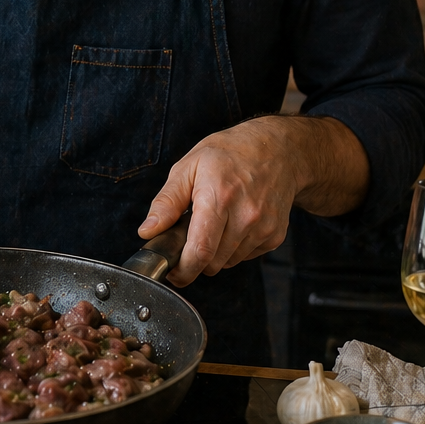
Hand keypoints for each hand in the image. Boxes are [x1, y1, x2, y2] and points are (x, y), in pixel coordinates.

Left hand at [136, 115, 367, 285]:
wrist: (278, 150)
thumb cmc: (228, 154)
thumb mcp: (188, 167)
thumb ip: (166, 202)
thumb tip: (147, 232)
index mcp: (219, 196)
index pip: (200, 250)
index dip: (183, 270)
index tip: (172, 273)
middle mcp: (246, 215)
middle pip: (213, 263)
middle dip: (195, 259)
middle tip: (189, 236)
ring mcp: (264, 227)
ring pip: (228, 262)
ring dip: (215, 253)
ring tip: (215, 222)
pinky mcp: (275, 235)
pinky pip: (245, 256)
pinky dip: (234, 248)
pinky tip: (234, 222)